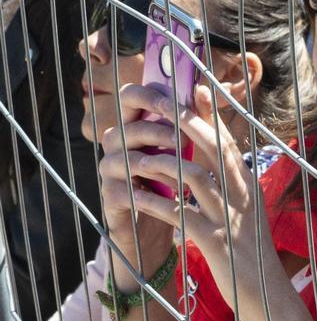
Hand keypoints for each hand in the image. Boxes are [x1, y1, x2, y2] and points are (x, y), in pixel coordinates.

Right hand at [97, 86, 181, 291]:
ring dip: (157, 163)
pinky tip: (174, 196)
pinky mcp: (111, 199)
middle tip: (183, 139)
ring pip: (125, 158)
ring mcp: (109, 172)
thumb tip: (203, 90)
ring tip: (184, 173)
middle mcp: (116, 146)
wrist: (157, 230)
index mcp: (134, 127)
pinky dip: (150, 192)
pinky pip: (124, 191)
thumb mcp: (183, 153)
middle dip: (157, 130)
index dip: (150, 94)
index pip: (131, 98)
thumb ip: (189, 126)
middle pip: (127, 127)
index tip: (177, 99)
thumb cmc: (172, 185)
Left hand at [109, 82, 286, 320]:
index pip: (231, 142)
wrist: (269, 298)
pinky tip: (135, 198)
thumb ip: (232, 189)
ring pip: (194, 176)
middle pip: (214, 147)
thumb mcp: (247, 217)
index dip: (210, 114)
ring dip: (160, 162)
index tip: (192, 90)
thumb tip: (219, 166)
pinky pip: (181, 214)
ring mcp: (230, 218)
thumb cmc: (251, 257)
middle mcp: (243, 196)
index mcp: (249, 188)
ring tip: (134, 156)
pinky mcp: (216, 242)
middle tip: (154, 106)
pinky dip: (155, 203)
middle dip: (183, 124)